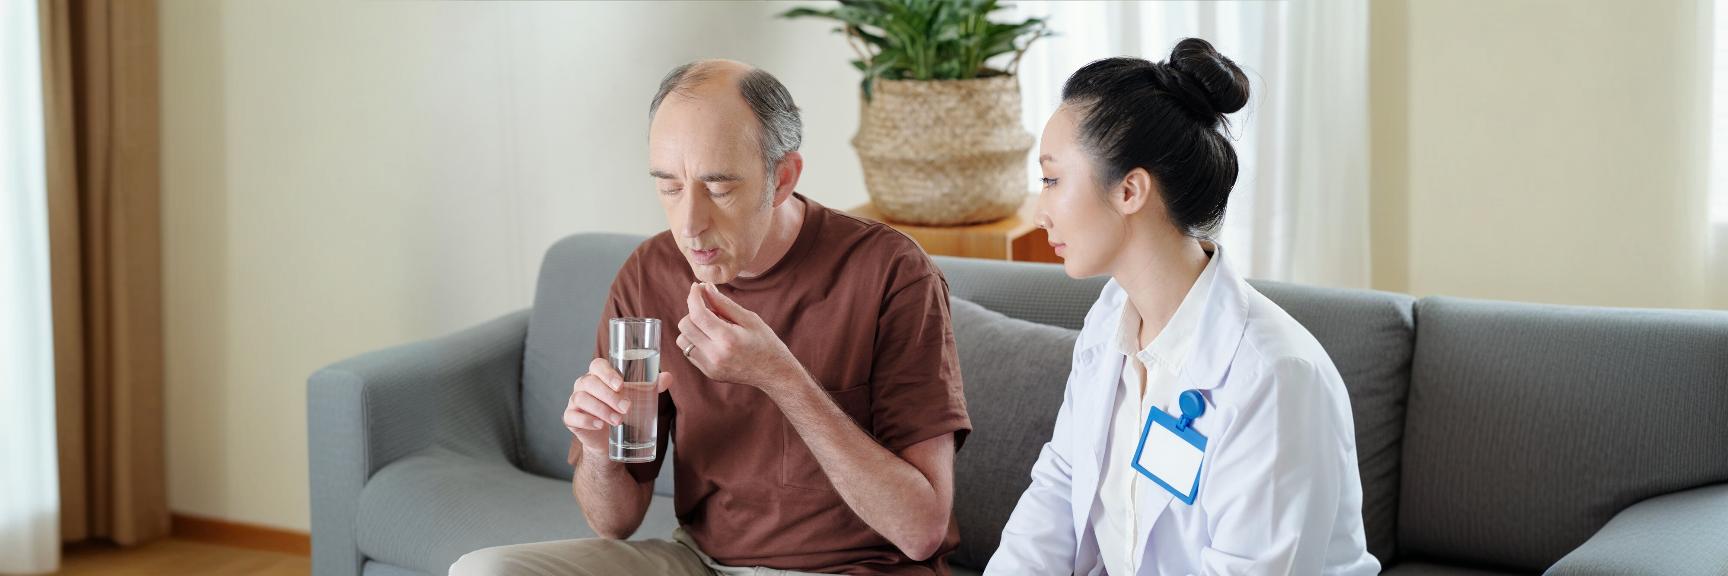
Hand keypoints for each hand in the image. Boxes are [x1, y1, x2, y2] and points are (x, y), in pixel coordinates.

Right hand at [564, 357, 671, 459]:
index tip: (621, 384)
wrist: (609, 440)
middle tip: (626, 407)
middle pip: (590, 382)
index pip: (597, 365)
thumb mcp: (638, 397)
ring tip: (618, 420)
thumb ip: (652, 386)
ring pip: (581, 399)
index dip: (607, 373)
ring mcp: (575, 401)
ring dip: (601, 409)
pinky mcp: (570, 418)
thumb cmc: (622, 410)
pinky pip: (572, 416)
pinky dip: (586, 420)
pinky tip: (599, 425)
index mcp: (599, 375)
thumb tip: (668, 377)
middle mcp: (584, 384)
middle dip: (609, 395)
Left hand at [675, 282, 802, 392]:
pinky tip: (712, 339)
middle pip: (685, 326)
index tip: (697, 287)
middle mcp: (715, 355)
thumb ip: (724, 303)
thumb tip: (704, 287)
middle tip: (709, 308)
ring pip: (682, 339)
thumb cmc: (766, 342)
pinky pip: (689, 351)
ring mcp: (710, 367)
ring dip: (692, 328)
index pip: (698, 314)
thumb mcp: (749, 319)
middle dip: (693, 311)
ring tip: (711, 326)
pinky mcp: (708, 372)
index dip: (694, 297)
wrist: (774, 373)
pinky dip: (695, 341)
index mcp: (728, 339)